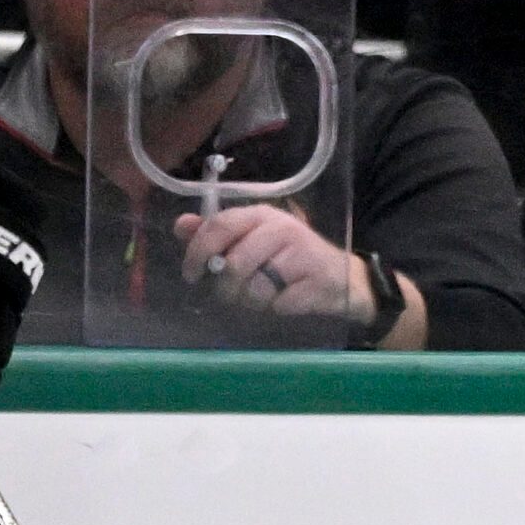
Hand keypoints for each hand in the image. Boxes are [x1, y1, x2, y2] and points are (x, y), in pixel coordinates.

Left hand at [173, 203, 364, 321]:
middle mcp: (281, 229)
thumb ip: (216, 233)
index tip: (191, 275)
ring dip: (253, 302)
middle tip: (232, 295)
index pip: (219, 226)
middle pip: (234, 264)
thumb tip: (180, 225)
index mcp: (260, 215)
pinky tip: (286, 301)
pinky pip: (280, 304)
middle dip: (226, 288)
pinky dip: (277, 309)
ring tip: (263, 297)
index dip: (198, 252)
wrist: (343, 278)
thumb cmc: (288, 260)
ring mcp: (302, 254)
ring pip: (255, 288)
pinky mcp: (317, 281)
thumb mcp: (253, 240)